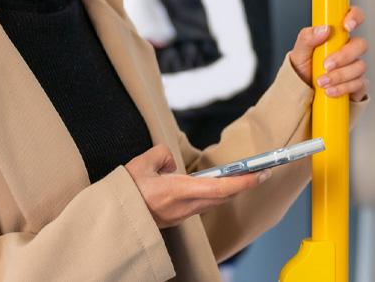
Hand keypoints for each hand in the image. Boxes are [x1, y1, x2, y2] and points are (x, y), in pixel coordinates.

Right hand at [125, 145, 269, 228]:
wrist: (114, 219)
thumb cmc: (126, 193)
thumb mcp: (142, 163)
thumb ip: (163, 155)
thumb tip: (171, 164)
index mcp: (179, 191)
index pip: (221, 188)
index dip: (244, 181)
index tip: (260, 174)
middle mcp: (184, 207)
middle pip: (222, 197)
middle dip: (243, 185)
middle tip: (260, 173)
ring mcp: (181, 215)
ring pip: (213, 202)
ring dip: (228, 190)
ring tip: (241, 178)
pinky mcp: (176, 218)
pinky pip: (201, 205)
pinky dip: (213, 195)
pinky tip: (212, 186)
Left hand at [289, 6, 369, 100]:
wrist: (303, 92)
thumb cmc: (304, 67)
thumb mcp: (299, 51)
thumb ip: (308, 37)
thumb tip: (323, 29)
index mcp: (337, 35)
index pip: (354, 17)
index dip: (355, 17)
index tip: (347, 26)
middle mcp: (349, 49)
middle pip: (361, 44)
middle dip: (344, 56)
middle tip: (326, 64)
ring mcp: (355, 66)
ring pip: (360, 66)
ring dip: (339, 76)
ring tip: (321, 82)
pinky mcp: (358, 84)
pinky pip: (359, 84)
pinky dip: (343, 88)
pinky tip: (330, 91)